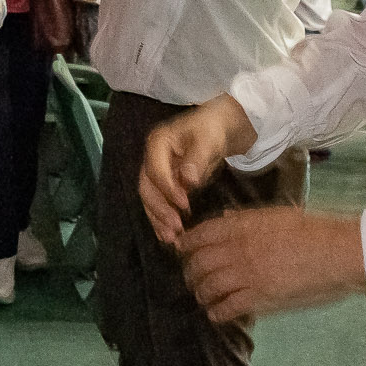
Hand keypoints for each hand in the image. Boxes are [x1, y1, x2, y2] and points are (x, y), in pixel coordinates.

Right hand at [138, 95, 256, 244]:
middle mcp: (152, 158)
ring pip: (150, 198)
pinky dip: (162, 218)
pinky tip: (168, 234)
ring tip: (170, 238)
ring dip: (158, 219)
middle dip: (158, 210)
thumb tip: (187, 180)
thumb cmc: (212, 129)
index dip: (167, 189)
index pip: (155, 171)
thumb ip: (197, 159)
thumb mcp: (208, 139)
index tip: (184, 205)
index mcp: (157, 143)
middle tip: (174, 229)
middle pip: (147, 187)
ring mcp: (157, 171)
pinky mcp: (165, 183)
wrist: (218, 127)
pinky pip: (159, 202)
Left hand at [178, 208, 365, 323]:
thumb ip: (245, 219)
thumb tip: (224, 219)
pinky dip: (217, 313)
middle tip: (190, 279)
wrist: (339, 252)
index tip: (181, 251)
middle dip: (189, 273)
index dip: (186, 245)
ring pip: (208, 287)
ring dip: (201, 294)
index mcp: (241, 226)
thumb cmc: (313, 230)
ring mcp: (248, 275)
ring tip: (202, 297)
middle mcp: (238, 249)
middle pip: (198, 263)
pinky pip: (228, 307)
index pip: (200, 235)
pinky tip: (216, 314)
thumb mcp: (274, 215)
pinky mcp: (261, 298)